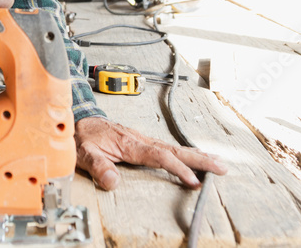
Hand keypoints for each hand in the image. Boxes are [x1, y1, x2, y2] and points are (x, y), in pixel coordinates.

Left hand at [74, 116, 227, 190]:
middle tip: (221, 167)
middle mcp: (140, 139)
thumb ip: (98, 167)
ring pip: (174, 147)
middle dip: (199, 159)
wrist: (79, 120)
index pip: (160, 156)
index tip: (193, 180)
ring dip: (195, 155)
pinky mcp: (141, 141)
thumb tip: (113, 181)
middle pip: (175, 149)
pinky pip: (167, 147)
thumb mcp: (85, 154)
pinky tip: (192, 156)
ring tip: (216, 162)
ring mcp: (142, 139)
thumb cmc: (83, 137)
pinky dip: (184, 152)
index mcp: (130, 144)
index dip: (178, 168)